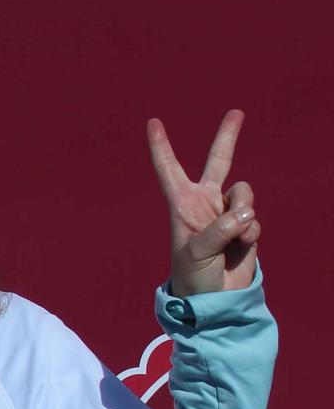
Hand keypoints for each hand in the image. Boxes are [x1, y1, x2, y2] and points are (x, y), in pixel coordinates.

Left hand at [148, 110, 259, 295]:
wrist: (215, 296)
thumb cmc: (193, 275)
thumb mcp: (197, 253)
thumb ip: (220, 230)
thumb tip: (246, 213)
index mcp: (182, 204)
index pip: (169, 169)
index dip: (162, 146)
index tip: (153, 122)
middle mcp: (205, 202)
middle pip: (219, 162)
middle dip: (228, 136)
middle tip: (237, 112)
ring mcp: (228, 212)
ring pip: (244, 194)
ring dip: (241, 213)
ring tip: (230, 237)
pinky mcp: (247, 225)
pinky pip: (255, 219)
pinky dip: (250, 234)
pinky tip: (240, 248)